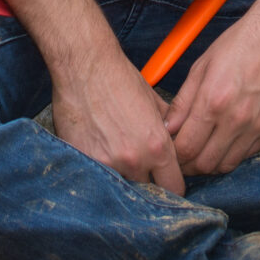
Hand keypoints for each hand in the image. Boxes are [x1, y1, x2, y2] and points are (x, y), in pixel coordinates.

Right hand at [49, 52, 186, 195]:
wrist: (86, 67)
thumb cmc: (120, 79)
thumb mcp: (154, 103)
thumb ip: (167, 128)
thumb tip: (174, 142)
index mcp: (158, 146)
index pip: (175, 187)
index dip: (171, 185)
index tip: (165, 181)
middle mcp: (135, 160)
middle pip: (148, 192)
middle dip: (147, 184)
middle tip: (140, 172)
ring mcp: (108, 163)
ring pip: (122, 188)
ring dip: (122, 179)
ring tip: (117, 162)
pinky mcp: (84, 160)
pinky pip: (97, 178)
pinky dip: (100, 173)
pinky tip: (98, 157)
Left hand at [163, 0, 259, 175]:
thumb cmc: (240, 44)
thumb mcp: (202, 66)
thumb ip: (183, 102)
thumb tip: (167, 128)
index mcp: (213, 101)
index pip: (186, 148)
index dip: (174, 156)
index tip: (170, 151)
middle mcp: (236, 119)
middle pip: (205, 163)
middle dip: (189, 164)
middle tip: (183, 155)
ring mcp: (258, 126)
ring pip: (226, 164)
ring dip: (211, 163)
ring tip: (203, 150)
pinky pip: (247, 154)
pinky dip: (232, 153)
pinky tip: (225, 140)